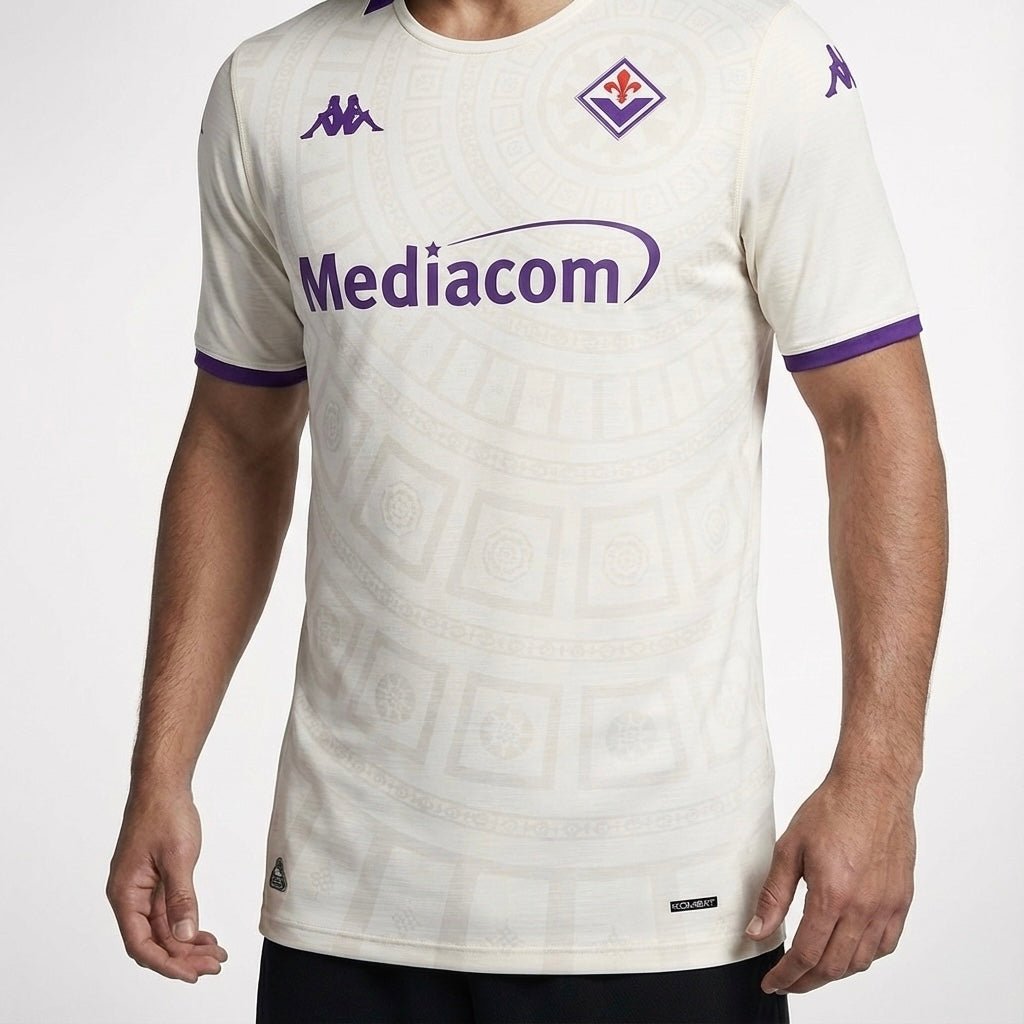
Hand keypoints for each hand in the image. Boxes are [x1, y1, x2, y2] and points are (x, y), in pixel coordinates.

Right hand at [106, 786, 227, 981]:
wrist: (163, 785)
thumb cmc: (164, 814)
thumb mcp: (177, 857)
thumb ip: (181, 898)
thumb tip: (184, 934)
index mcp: (125, 894)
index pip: (141, 944)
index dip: (166, 963)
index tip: (192, 974)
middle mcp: (129, 896)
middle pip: (153, 941)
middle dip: (182, 957)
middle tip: (213, 964)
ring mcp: (142, 889)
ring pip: (163, 929)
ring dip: (187, 943)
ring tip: (215, 954)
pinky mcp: (155, 881)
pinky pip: (168, 912)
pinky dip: (186, 924)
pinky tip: (204, 935)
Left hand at [744, 766, 915, 994]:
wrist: (873, 787)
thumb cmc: (833, 809)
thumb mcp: (789, 848)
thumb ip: (773, 895)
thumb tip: (757, 931)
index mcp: (833, 894)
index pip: (807, 954)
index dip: (787, 975)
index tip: (773, 982)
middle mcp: (864, 906)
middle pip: (834, 966)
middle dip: (807, 980)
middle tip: (789, 980)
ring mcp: (887, 906)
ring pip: (861, 961)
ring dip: (835, 972)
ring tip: (814, 968)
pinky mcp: (902, 901)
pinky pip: (886, 945)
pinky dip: (865, 957)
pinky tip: (848, 950)